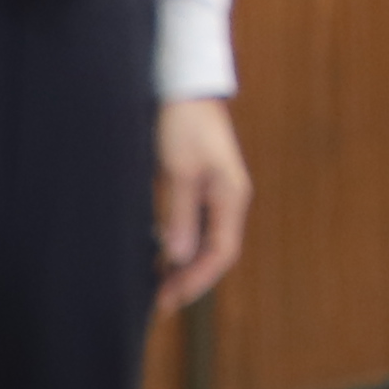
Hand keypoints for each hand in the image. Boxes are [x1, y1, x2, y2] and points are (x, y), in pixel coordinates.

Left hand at [154, 97, 255, 313]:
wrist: (184, 86)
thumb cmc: (183, 122)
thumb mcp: (178, 169)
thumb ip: (181, 215)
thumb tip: (180, 257)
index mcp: (231, 197)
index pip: (221, 253)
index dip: (196, 280)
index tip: (170, 299)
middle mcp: (228, 199)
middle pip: (215, 252)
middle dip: (190, 279)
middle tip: (160, 302)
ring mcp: (216, 193)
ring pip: (205, 241)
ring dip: (184, 265)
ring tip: (158, 286)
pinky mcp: (200, 186)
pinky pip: (195, 226)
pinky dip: (180, 245)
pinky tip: (160, 255)